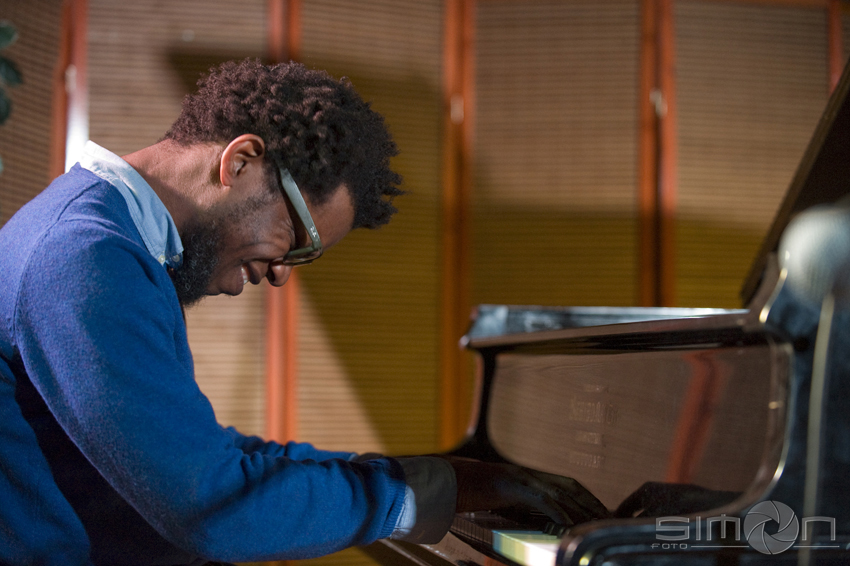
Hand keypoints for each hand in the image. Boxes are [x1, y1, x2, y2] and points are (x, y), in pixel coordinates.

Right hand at [444, 457, 609, 527]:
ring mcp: (519, 477)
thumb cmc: (466, 491)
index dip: (586, 497)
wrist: (443, 481)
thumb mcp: (499, 500)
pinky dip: (556, 511)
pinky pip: (539, 499)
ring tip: (594, 522)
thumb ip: (518, 506)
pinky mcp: (509, 485)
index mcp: (526, 476)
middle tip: (608, 517)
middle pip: (570, 485)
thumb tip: (537, 523)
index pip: (566, 483)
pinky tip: (566, 522)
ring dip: (580, 508)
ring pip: (559, 492)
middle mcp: (527, 473)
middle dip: (591, 502)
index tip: (601, 511)